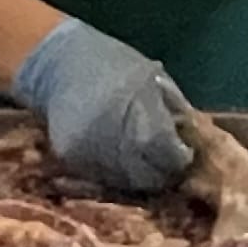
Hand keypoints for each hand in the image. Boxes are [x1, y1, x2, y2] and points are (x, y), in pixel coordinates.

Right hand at [10, 19, 193, 190]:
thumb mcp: (152, 77)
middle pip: (146, 174)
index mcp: (135, 107)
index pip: (165, 152)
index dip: (179, 158)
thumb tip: (190, 138)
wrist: (58, 64)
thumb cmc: (112, 65)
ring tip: (144, 160)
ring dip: (139, 176)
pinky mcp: (69, 158)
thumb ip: (172, 108)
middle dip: (162, 172)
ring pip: (124, 182)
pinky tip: (120, 158)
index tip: (184, 153)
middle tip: (167, 163)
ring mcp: (86, 149)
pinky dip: (115, 174)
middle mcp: (110, 132)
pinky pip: (100, 177)